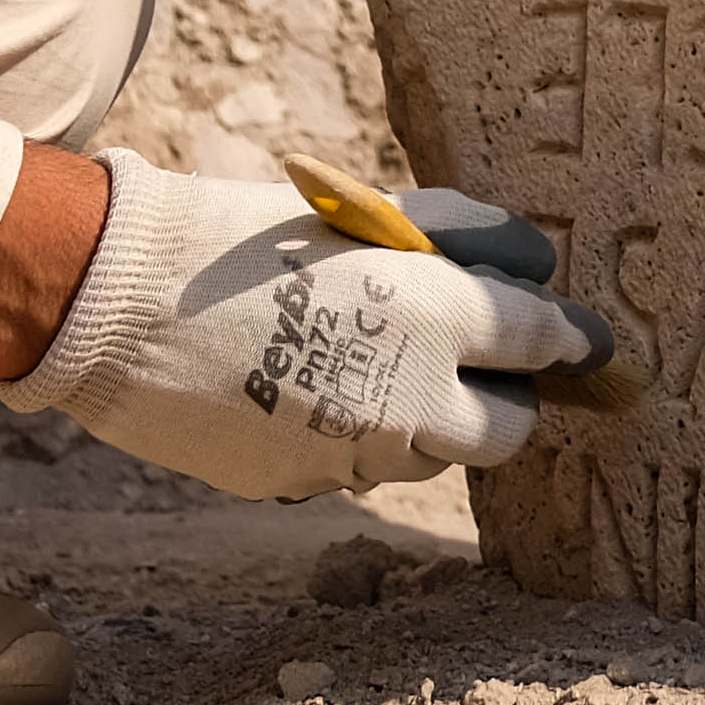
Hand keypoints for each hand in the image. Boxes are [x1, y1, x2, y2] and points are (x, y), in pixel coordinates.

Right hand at [11, 154, 603, 500]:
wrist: (119, 304)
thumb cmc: (240, 238)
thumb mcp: (360, 219)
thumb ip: (452, 245)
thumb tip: (524, 267)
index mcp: (439, 317)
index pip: (545, 343)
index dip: (571, 341)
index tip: (586, 345)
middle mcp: (415, 400)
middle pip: (511, 431)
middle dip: (506, 400)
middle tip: (477, 365)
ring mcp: (360, 454)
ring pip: (432, 455)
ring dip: (424, 421)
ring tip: (367, 368)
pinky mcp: (306, 484)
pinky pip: (357, 467)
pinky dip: (351, 437)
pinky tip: (301, 392)